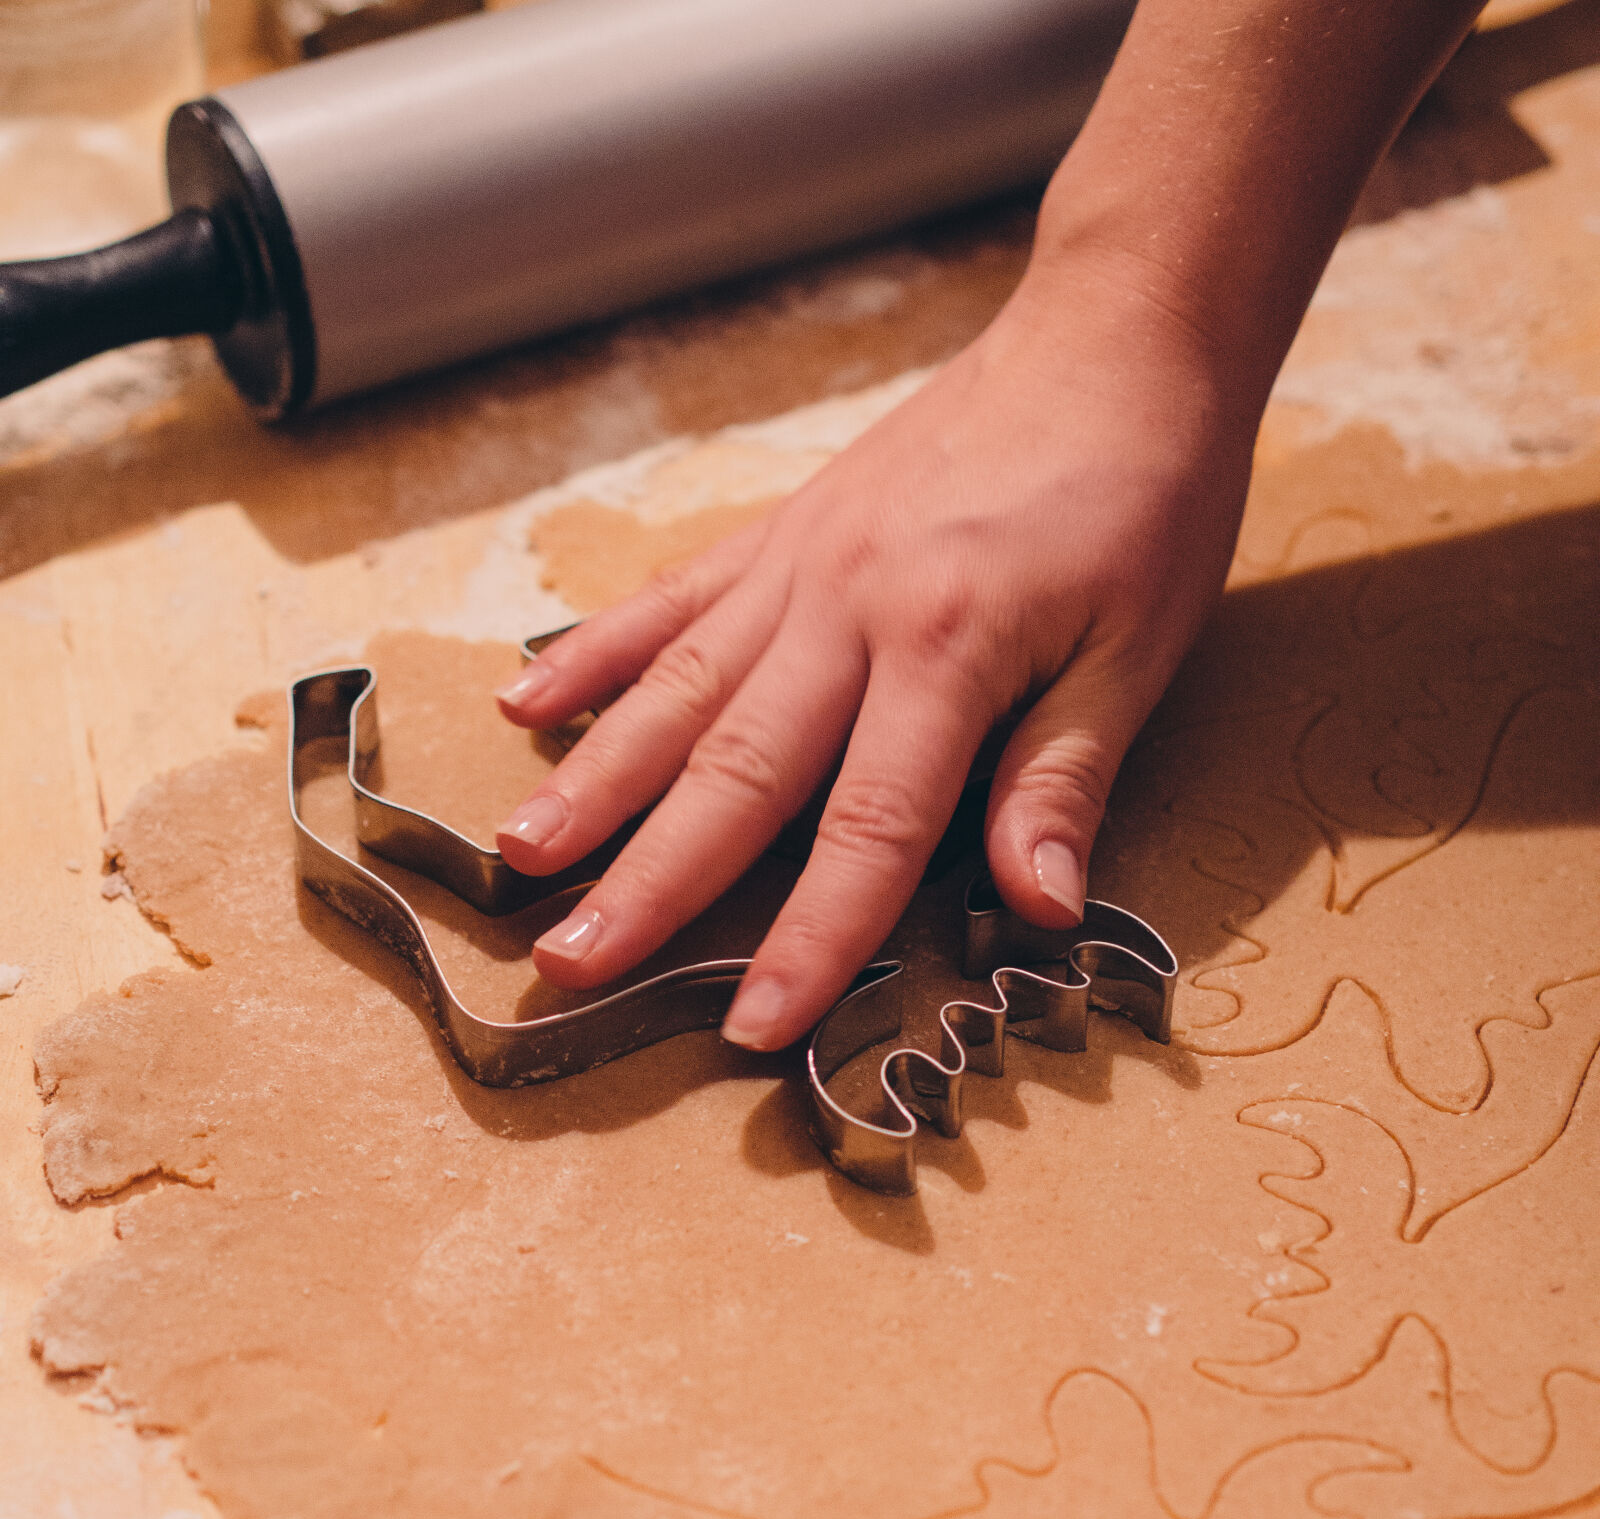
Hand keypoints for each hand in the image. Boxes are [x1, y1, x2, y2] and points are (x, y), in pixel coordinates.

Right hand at [495, 261, 1256, 1049]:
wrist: (1116, 332)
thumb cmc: (1144, 493)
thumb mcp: (1139, 646)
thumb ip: (1064, 777)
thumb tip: (1038, 909)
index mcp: (945, 646)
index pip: (865, 828)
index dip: (808, 938)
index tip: (752, 1027)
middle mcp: (846, 606)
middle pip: (732, 771)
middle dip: (648, 882)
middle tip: (568, 964)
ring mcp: (801, 564)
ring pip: (676, 690)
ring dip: (593, 781)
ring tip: (519, 856)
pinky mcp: (782, 531)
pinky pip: (672, 602)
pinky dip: (596, 655)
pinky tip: (526, 706)